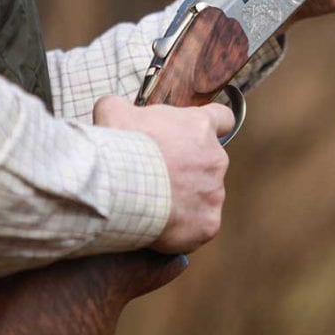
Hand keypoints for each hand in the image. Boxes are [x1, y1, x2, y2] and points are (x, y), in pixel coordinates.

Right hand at [93, 95, 233, 253]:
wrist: (120, 186)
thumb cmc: (120, 146)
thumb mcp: (113, 111)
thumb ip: (122, 106)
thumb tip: (112, 108)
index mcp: (200, 126)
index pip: (223, 119)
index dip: (210, 126)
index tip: (196, 135)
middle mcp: (216, 158)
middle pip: (209, 162)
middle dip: (188, 169)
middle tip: (158, 176)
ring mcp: (215, 192)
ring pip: (204, 195)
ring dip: (185, 199)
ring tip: (155, 204)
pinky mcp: (209, 222)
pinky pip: (200, 225)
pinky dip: (184, 227)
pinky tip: (161, 226)